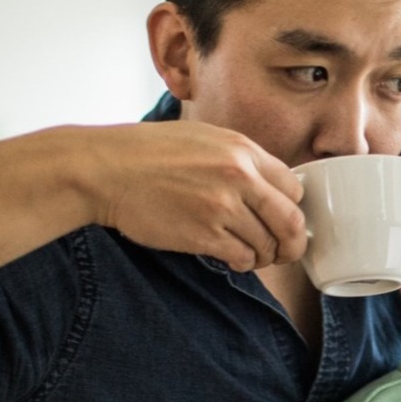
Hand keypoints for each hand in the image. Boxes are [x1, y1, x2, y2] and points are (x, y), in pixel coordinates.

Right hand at [92, 121, 306, 271]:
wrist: (106, 169)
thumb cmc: (149, 153)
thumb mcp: (204, 138)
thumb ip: (240, 160)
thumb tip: (269, 187)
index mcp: (243, 150)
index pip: (294, 189)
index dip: (293, 209)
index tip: (284, 220)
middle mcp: (239, 177)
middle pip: (291, 222)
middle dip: (293, 244)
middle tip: (284, 252)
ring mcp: (221, 207)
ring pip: (267, 245)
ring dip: (264, 257)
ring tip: (251, 255)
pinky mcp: (202, 235)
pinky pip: (241, 257)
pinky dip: (242, 263)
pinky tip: (233, 259)